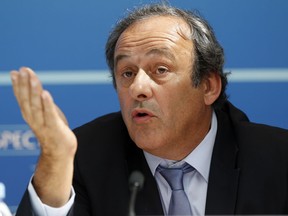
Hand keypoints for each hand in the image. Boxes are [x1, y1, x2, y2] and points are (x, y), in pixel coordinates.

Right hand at [10, 67, 76, 205]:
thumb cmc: (52, 130)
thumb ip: (38, 101)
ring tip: (33, 79)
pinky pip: (50, 115)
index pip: (22, 98)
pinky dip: (47, 104)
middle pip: (27, 100)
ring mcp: (43, 124)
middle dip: (25, 84)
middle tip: (23, 70)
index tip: (16, 72)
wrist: (60, 152)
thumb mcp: (43, 113)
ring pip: (37, 106)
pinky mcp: (54, 128)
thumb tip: (34, 84)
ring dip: (34, 91)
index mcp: (30, 115)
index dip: (18, 85)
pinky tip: (46, 94)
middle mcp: (33, 119)